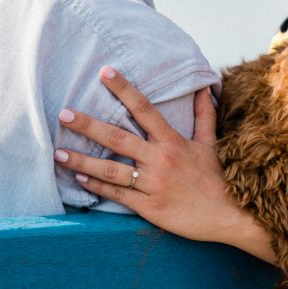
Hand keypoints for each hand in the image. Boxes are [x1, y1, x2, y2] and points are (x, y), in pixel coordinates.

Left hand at [53, 66, 262, 248]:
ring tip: (58, 152)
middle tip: (64, 113)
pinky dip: (97, 187)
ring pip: (110, 169)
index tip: (104, 73)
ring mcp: (153, 184)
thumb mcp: (210, 144)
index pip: (144, 109)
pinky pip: (118, 195)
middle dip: (89, 125)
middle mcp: (160, 159)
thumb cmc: (218, 178)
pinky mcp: (149, 207)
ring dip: (82, 160)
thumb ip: (203, 115)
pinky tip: (79, 178)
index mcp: (173, 141)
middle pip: (118, 138)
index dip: (124, 89)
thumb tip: (204, 87)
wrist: (230, 215)